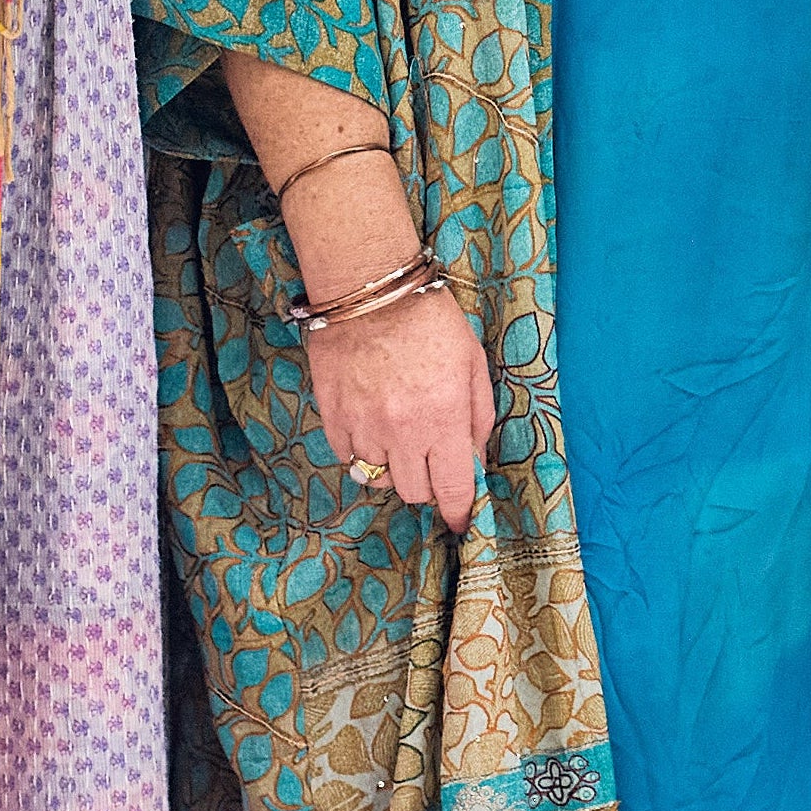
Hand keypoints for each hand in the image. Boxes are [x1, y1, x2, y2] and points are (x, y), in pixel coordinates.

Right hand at [306, 281, 496, 530]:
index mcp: (443, 419)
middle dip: (427, 482)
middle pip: (413, 491)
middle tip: (431, 458)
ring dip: (392, 466)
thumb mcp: (473, 365)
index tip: (461, 520)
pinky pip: (347, 456)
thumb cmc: (432, 322)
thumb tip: (474, 459)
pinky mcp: (332, 417)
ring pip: (377, 478)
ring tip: (399, 433)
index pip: (451, 488)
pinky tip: (372, 423)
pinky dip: (362, 450)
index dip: (459, 511)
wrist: (371, 290)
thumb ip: (478, 417)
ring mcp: (362, 427)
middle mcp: (401, 432)